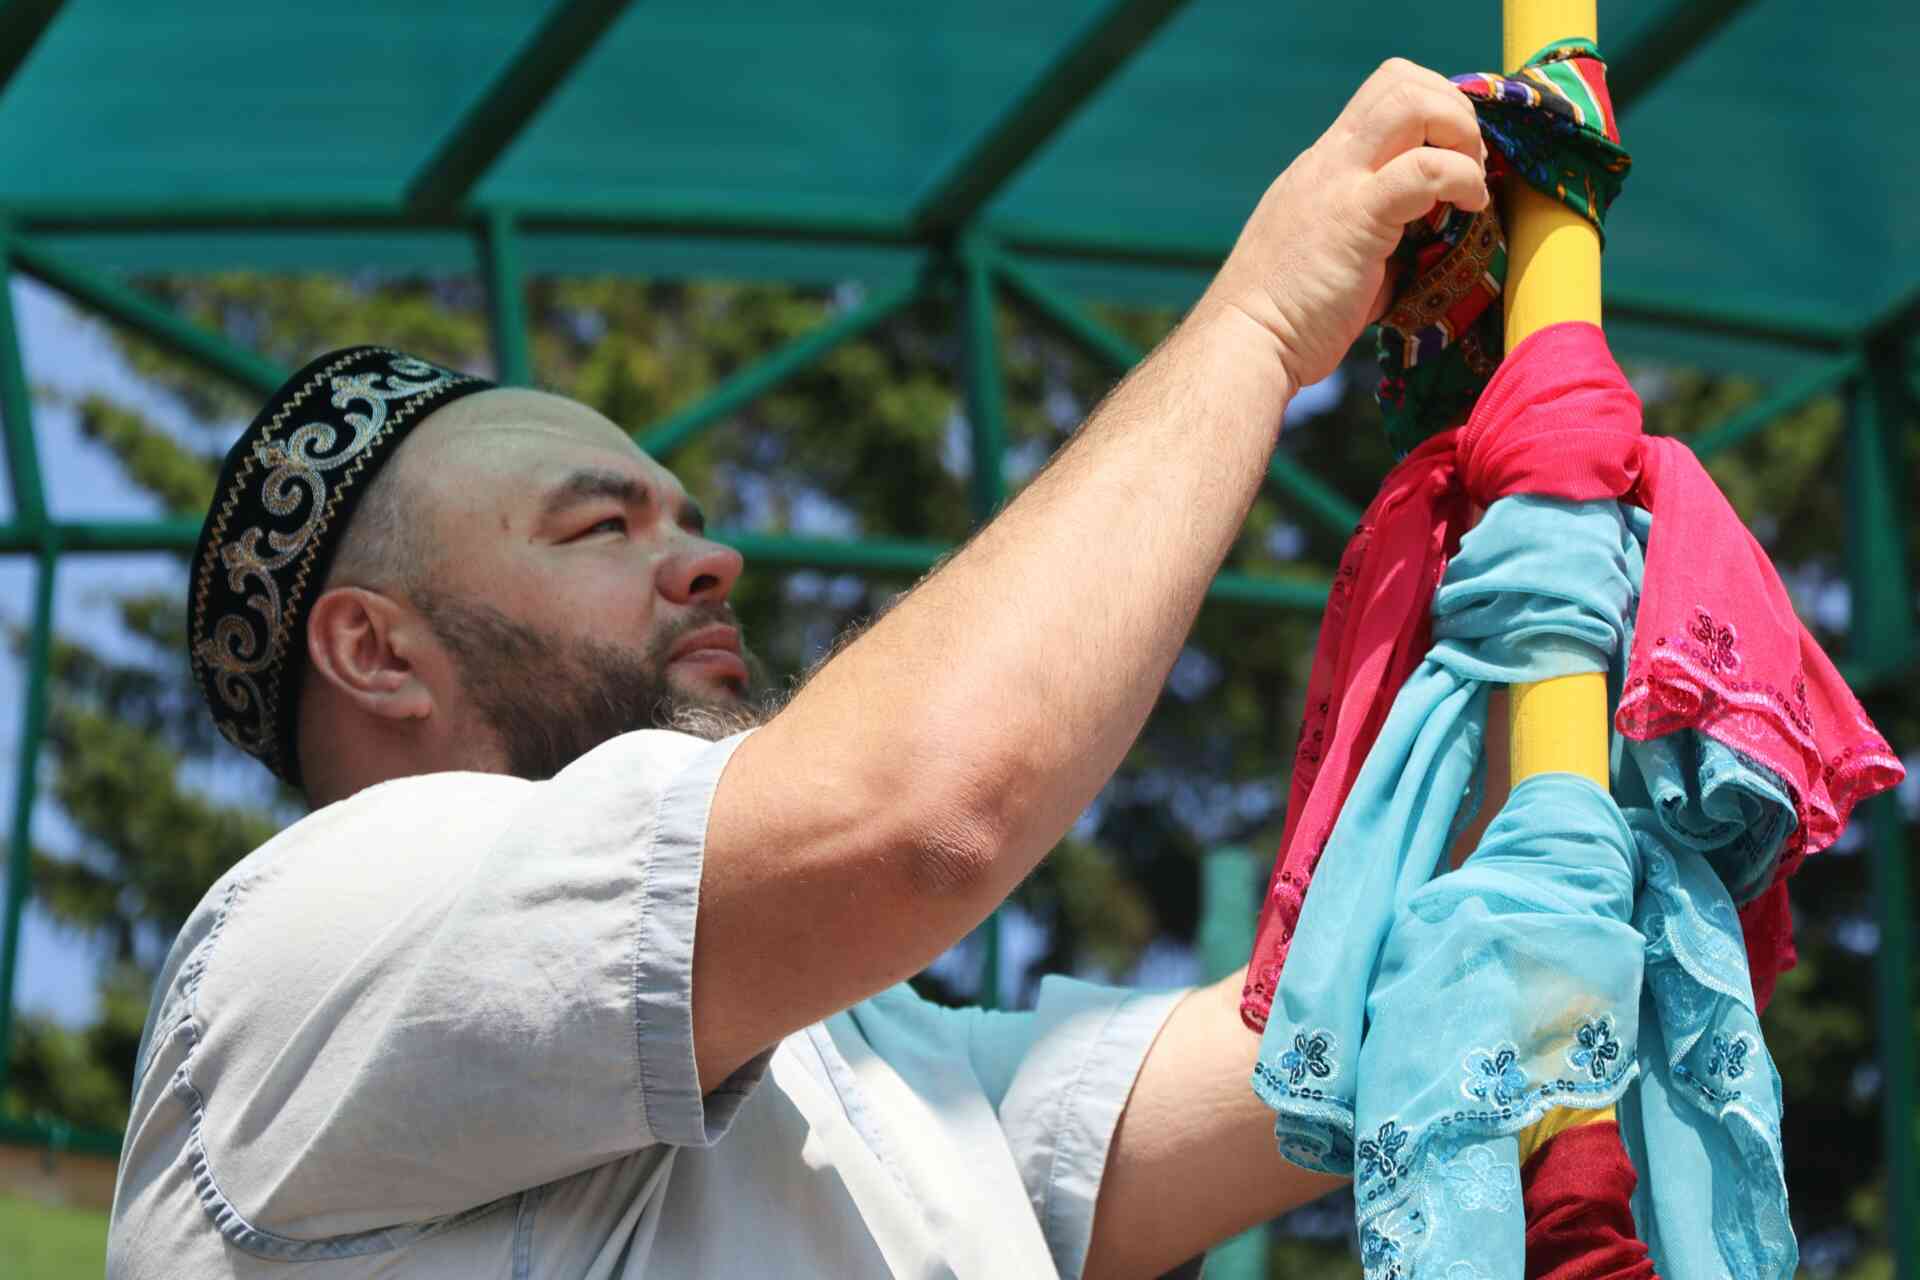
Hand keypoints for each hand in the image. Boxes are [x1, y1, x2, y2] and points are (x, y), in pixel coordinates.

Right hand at [1202, 58, 1488, 391]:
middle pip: (1400, 79)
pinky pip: (1425, 169)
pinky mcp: (1356, 218)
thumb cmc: (1286, 316)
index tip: (1454, 158)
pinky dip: (1462, 179)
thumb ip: (1370, 229)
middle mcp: (1329, 160)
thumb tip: (1421, 237)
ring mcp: (1339, 183)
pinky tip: (1469, 210)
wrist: (1244, 344)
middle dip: (1454, 110)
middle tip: (1469, 165)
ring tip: (1469, 183)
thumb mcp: (1328, 252)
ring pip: (1412, 103)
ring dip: (1460, 133)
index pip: (1385, 93)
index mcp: (1323, 165)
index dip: (1434, 110)